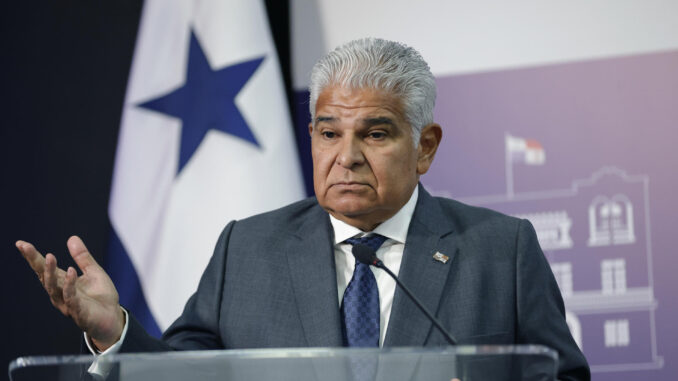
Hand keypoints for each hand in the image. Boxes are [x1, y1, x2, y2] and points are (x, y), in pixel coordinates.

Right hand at [16, 236, 124, 350]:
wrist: (113, 319)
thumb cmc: (101, 297)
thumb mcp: (94, 272)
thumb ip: (83, 257)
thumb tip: (72, 237)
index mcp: (62, 283)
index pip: (43, 268)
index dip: (32, 256)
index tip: (21, 243)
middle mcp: (60, 294)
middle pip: (43, 277)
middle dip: (35, 262)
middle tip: (26, 247)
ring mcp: (67, 304)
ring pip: (53, 288)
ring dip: (50, 272)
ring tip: (50, 256)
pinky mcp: (79, 312)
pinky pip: (71, 298)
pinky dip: (69, 285)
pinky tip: (70, 272)